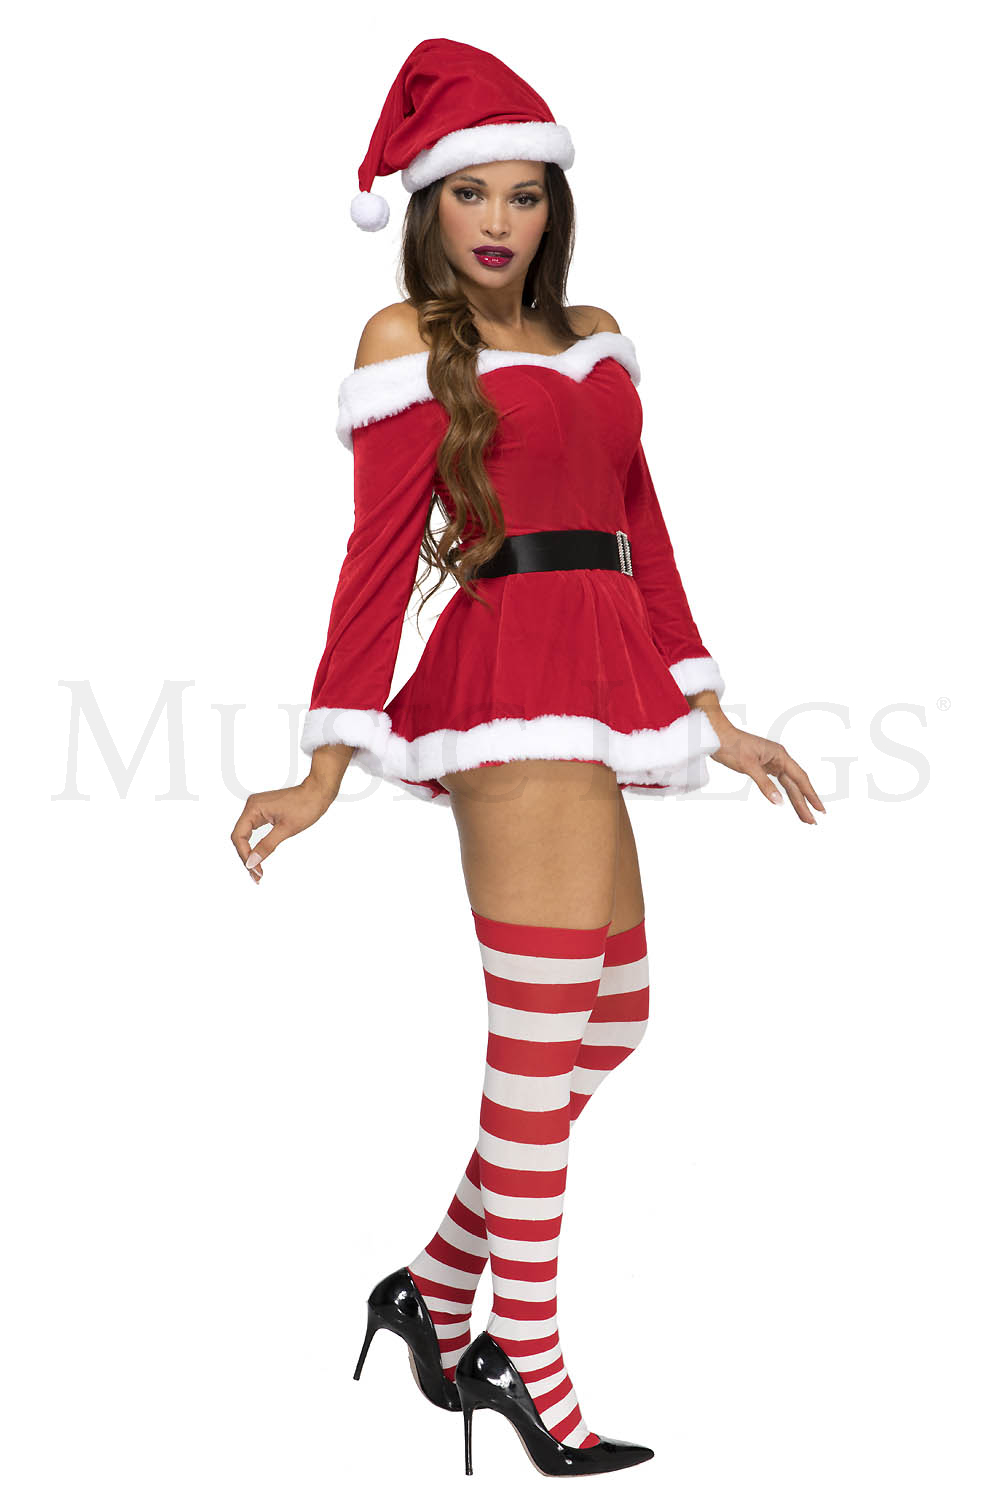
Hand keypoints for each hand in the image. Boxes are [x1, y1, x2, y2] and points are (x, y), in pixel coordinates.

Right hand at [230, 777, 336, 883]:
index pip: (239, 836)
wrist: (318, 792)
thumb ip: (266, 846)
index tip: (255, 870)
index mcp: (254, 808)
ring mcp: (257, 808)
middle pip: (240, 837)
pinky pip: (254, 831)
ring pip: (246, 835)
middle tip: (257, 876)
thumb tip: (251, 863)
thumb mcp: (286, 830)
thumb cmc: (306, 806)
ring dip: (250, 853)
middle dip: (247, 857)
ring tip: (257, 871)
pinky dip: (256, 845)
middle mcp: (252, 806)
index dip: (245, 855)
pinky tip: (259, 857)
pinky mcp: (264, 812)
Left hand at [709, 720, 825, 823]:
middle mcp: (779, 759)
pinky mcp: (763, 766)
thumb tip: (779, 802)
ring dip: (796, 800)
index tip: (819, 808)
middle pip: (795, 784)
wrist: (717, 736)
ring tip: (804, 816)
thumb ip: (765, 784)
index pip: (800, 778)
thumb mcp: (748, 766)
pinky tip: (787, 801)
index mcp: (780, 755)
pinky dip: (783, 793)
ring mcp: (771, 763)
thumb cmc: (732, 746)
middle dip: (804, 803)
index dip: (811, 795)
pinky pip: (778, 783)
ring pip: (787, 785)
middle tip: (812, 821)